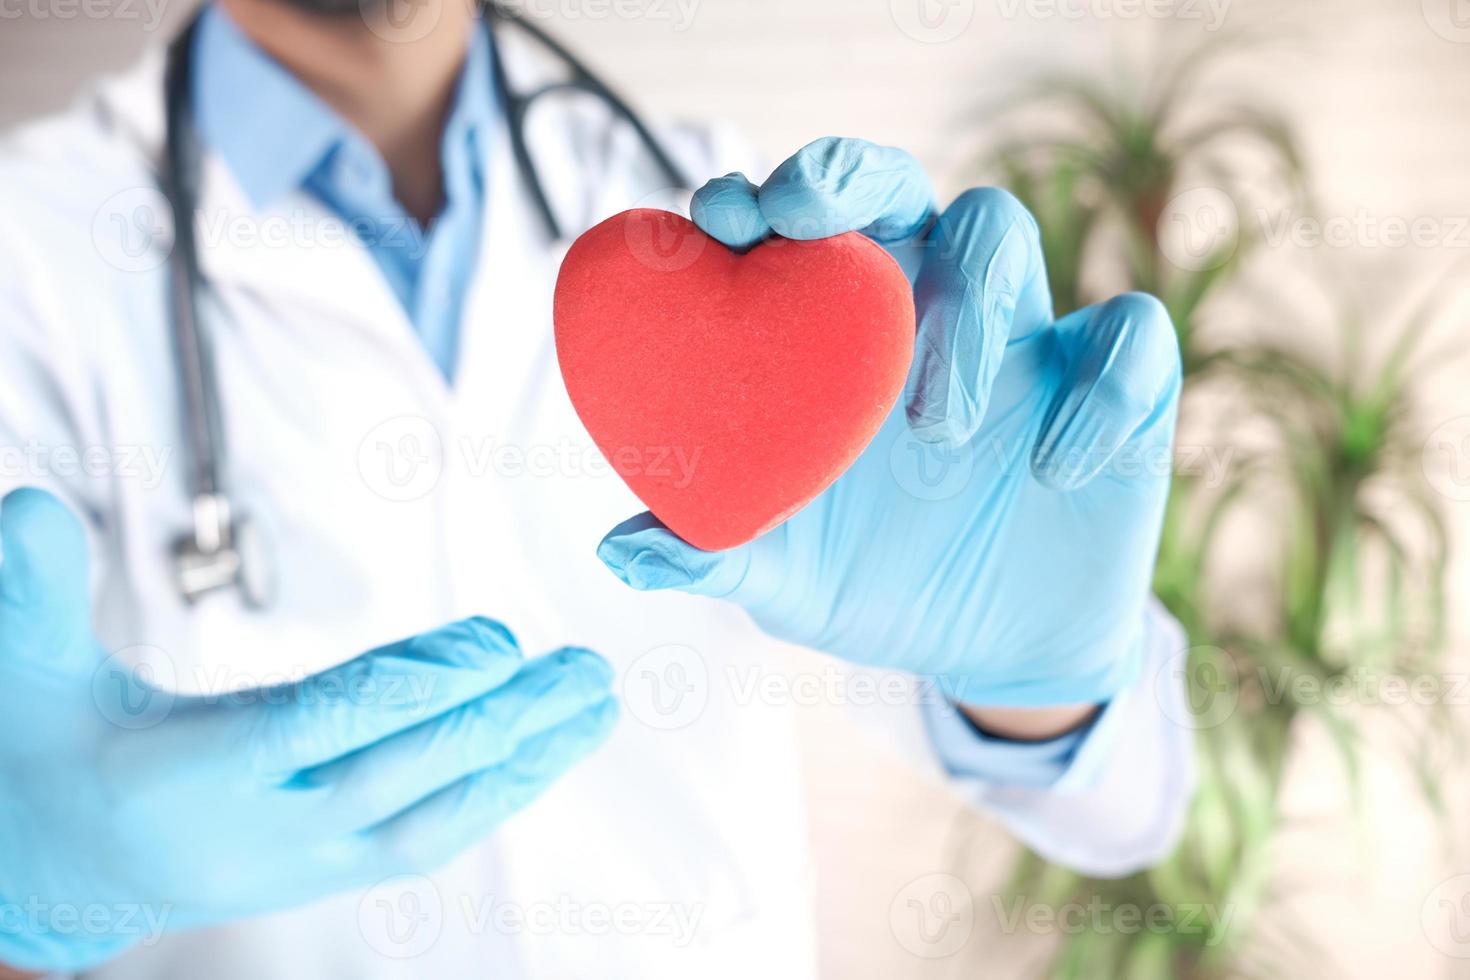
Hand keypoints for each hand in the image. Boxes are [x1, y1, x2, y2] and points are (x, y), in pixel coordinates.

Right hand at [0, 489, 617, 972]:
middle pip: (398, 778)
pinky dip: (493, 796)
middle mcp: (256, 836)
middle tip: (585, 669)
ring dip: (523, 767)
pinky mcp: (327, 875)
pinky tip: (544, 754)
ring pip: (430, 823)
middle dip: (499, 725)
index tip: (496, 643)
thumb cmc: (40, 752)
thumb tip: (20, 503)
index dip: (410, 687)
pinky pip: (426, 841)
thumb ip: (30, 591)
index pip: (318, 729)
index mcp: (185, 780)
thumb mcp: (21, 671)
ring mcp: (299, 866)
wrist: (49, 867)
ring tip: (597, 708)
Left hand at [597, 137, 1179, 711]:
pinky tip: (1050, 471)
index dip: (760, 198)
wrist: (989, 657)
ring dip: (965, 304)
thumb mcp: (785, 580)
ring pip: (1004, 231)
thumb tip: (621, 547)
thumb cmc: (872, 588)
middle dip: (851, 179)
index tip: (719, 220)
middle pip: (901, 187)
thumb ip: (714, 553)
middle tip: (804, 218)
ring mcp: (1025, 341)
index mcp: (838, 338)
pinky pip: (1131, 338)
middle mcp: (927, 314)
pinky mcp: (1121, 390)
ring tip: (934, 424)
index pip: (804, 226)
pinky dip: (1099, 390)